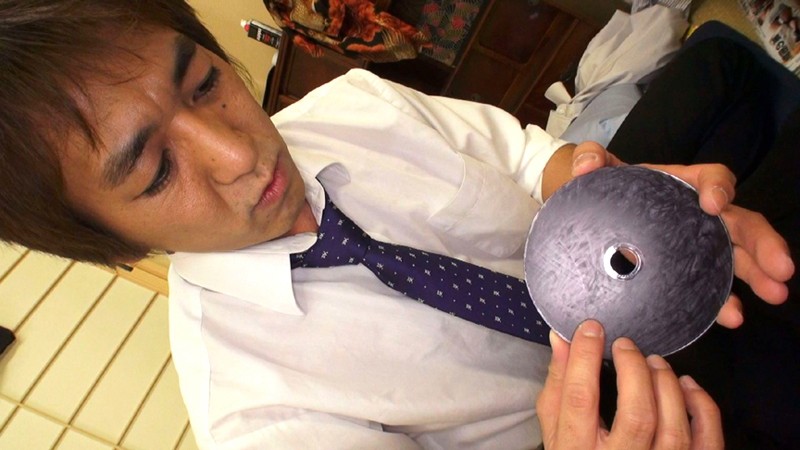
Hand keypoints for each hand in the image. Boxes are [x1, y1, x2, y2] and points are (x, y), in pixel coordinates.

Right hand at [537, 320, 723, 449]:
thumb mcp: (556, 429)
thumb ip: (558, 385)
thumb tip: (562, 338)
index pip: (581, 399)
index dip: (586, 358)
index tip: (592, 329)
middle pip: (637, 414)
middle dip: (635, 370)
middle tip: (627, 345)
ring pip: (673, 429)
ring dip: (667, 385)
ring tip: (655, 361)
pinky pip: (706, 441)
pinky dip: (702, 408)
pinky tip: (687, 385)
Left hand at [570, 142, 794, 327]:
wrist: (586, 218)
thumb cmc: (600, 189)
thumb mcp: (592, 171)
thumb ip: (588, 159)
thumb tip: (587, 164)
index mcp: (680, 184)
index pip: (711, 177)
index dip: (719, 187)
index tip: (714, 203)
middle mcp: (697, 215)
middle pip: (740, 223)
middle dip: (763, 245)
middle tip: (780, 269)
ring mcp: (696, 246)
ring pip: (736, 258)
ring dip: (758, 275)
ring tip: (774, 294)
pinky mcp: (684, 273)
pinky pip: (709, 287)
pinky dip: (721, 302)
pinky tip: (730, 317)